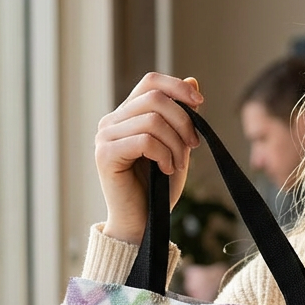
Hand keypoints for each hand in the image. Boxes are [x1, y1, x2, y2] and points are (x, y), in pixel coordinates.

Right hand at [95, 72, 203, 244]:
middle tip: (193, 146)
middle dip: (183, 121)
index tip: (200, 103)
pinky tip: (166, 170)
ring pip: (152, 120)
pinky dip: (164, 154)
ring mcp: (105, 137)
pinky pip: (144, 140)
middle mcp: (112, 122)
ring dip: (175, 144)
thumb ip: (182, 116)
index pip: (151, 82)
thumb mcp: (178, 146)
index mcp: (127, 115)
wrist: (144, 223)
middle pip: (155, 98)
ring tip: (177, 165)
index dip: (177, 87)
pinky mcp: (105, 155)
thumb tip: (192, 81)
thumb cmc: (159, 188)